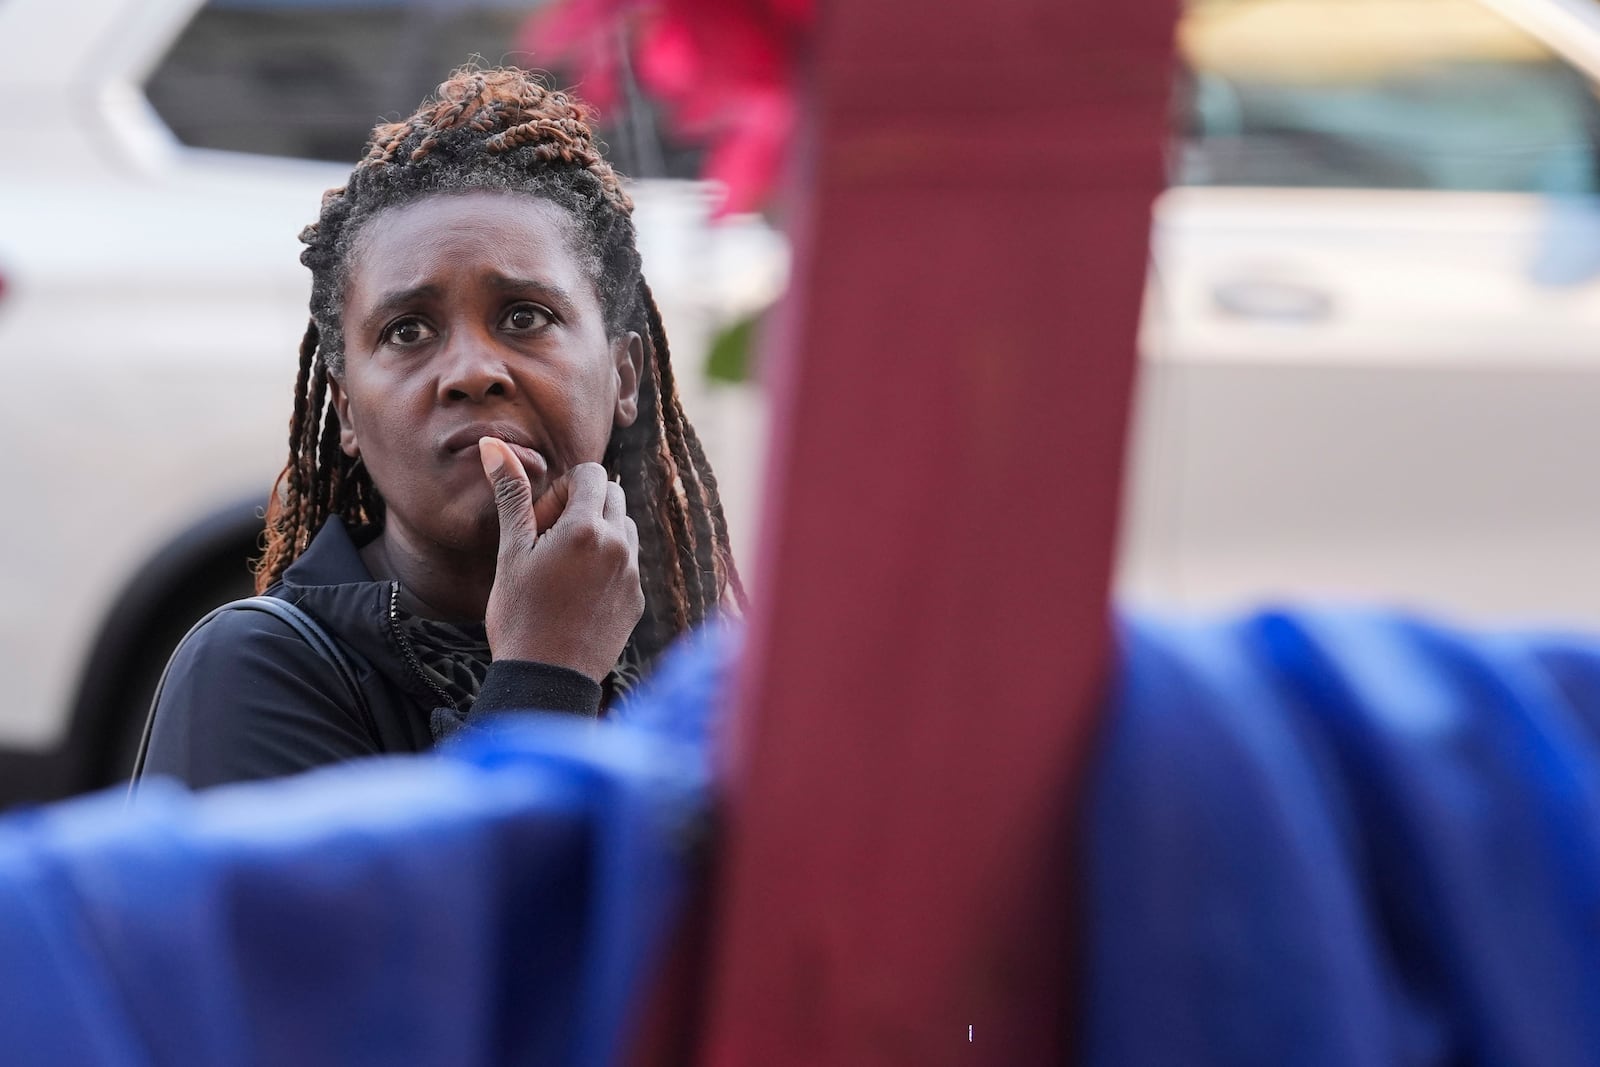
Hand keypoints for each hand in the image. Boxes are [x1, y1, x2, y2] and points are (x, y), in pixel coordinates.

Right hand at [478, 437, 643, 680]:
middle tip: (548, 541)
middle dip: (582, 506)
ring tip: (563, 567)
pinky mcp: (637, 600)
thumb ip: (512, 495)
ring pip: (625, 528)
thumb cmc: (519, 615)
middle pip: (612, 496)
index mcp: (587, 529)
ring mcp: (633, 574)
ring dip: (598, 532)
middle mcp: (619, 546)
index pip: (591, 474)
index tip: (541, 521)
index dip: (562, 489)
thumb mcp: (511, 552)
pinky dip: (608, 564)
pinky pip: (629, 564)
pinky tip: (577, 594)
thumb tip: (493, 444)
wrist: (546, 679)